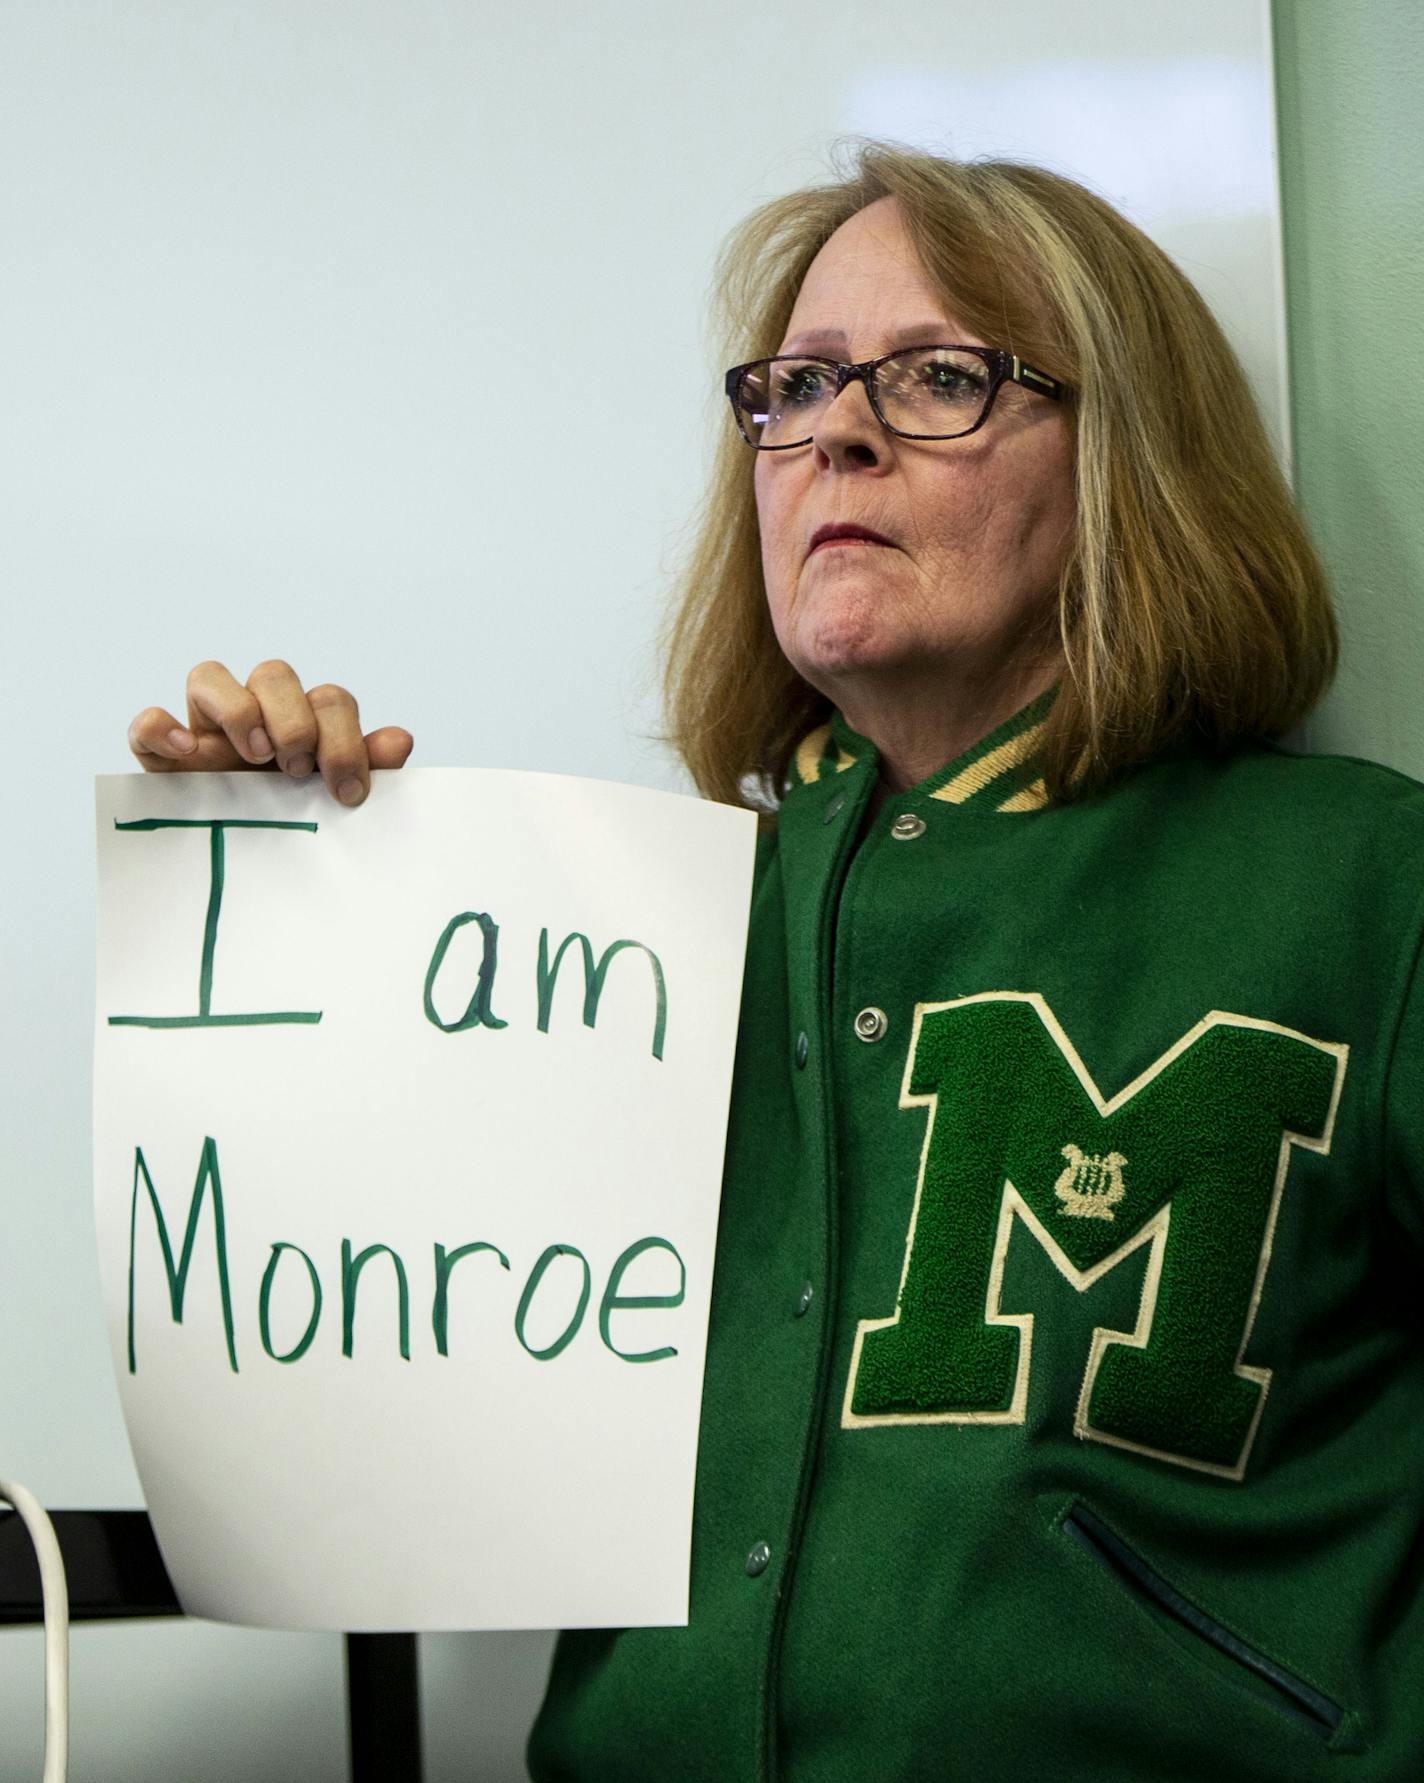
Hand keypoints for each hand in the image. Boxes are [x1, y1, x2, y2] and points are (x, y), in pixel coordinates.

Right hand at [127, 659, 414, 804]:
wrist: (249, 877)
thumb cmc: (298, 828)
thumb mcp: (333, 803)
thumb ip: (365, 770)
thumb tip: (400, 741)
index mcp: (305, 724)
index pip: (329, 700)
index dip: (344, 737)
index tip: (348, 790)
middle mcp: (256, 715)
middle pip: (273, 673)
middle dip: (294, 720)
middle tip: (297, 770)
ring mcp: (205, 730)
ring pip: (209, 676)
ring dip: (238, 709)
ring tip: (255, 757)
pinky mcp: (161, 757)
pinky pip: (148, 724)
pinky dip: (160, 728)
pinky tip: (187, 753)